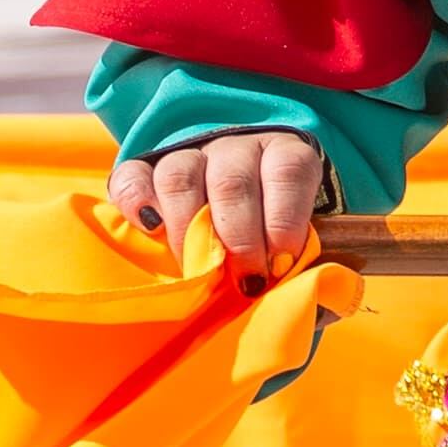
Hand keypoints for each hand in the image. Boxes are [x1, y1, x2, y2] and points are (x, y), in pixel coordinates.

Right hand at [108, 128, 329, 272]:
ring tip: (197, 272)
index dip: (285, 217)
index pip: (288, 170)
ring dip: (188, 230)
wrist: (241, 219)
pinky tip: (149, 229)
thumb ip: (310, 270)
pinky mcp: (148, 170)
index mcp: (284, 155)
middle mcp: (236, 148)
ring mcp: (190, 156)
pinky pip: (134, 174)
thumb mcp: (304, 250)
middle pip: (232, 180)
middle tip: (244, 281)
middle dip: (239, 237)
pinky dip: (137, 200)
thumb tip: (313, 298)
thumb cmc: (277, 244)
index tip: (284, 261)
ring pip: (181, 176)